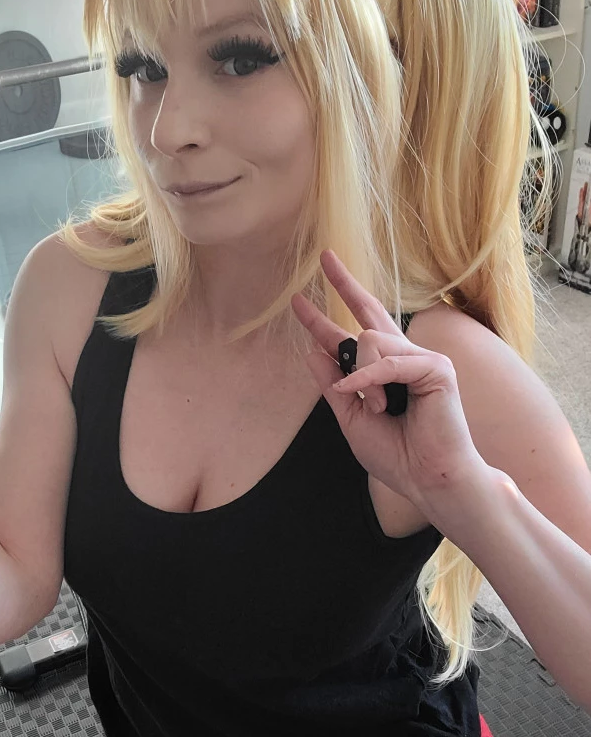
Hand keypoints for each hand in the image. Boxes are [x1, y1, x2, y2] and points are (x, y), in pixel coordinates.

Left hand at [291, 249, 486, 508]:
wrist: (427, 480)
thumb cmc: (397, 455)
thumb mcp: (350, 417)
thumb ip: (333, 383)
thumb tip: (312, 349)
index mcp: (382, 371)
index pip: (350, 335)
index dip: (323, 318)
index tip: (299, 300)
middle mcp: (403, 358)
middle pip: (368, 311)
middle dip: (344, 283)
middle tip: (324, 257)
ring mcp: (422, 359)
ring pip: (369, 340)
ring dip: (362, 379)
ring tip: (377, 409)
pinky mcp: (437, 368)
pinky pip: (388, 362)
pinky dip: (372, 382)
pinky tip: (373, 403)